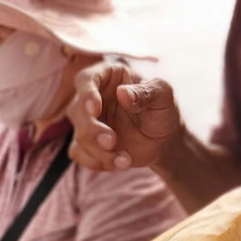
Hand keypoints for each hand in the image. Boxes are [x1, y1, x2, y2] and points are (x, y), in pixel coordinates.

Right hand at [65, 61, 183, 170]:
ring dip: (98, 151)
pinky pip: (78, 153)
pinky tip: (119, 163)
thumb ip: (146, 92)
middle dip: (92, 129)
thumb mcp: (163, 96)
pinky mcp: (88, 143)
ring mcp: (88, 121)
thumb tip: (122, 93)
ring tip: (125, 160)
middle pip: (76, 110)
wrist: (164, 139)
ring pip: (78, 135)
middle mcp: (93, 97)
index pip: (86, 79)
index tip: (95, 108)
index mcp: (109, 77)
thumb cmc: (162, 110)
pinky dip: (95, 162)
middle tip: (112, 141)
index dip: (86, 93)